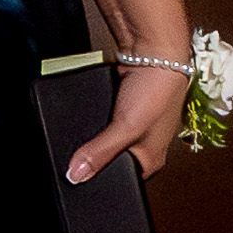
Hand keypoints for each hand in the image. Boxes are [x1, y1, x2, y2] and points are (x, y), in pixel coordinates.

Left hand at [68, 66, 188, 183]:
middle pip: (111, 159)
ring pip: (105, 139)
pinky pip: (104, 120)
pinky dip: (94, 118)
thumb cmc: (157, 88)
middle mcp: (144, 145)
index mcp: (151, 159)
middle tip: (78, 153)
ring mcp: (133, 125)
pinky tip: (89, 115)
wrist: (153, 51)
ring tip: (86, 130)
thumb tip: (76, 174)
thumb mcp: (126, 128)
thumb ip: (100, 152)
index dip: (101, 180)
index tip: (78, 177)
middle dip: (95, 156)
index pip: (123, 182)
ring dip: (94, 136)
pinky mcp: (122, 108)